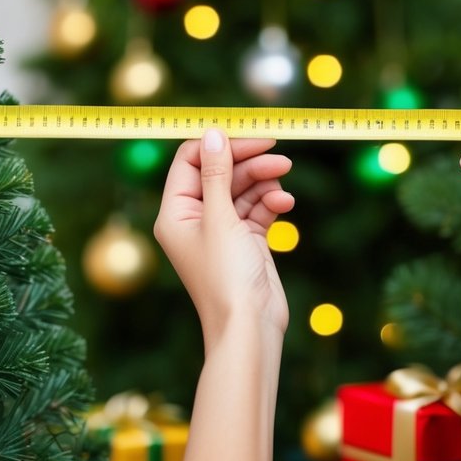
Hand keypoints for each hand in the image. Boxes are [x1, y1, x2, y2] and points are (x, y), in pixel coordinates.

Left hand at [154, 130, 294, 343]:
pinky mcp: (247, 240)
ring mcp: (222, 230)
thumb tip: (212, 133)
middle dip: (249, 162)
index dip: (219, 145)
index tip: (250, 136)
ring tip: (284, 179)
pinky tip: (285, 205)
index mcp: (175, 213)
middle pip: (221, 172)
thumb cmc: (226, 276)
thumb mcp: (220, 218)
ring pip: (243, 188)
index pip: (191, 161)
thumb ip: (217, 173)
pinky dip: (271, 203)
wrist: (249, 327)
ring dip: (264, 181)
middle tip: (279, 154)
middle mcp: (195, 219)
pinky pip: (258, 208)